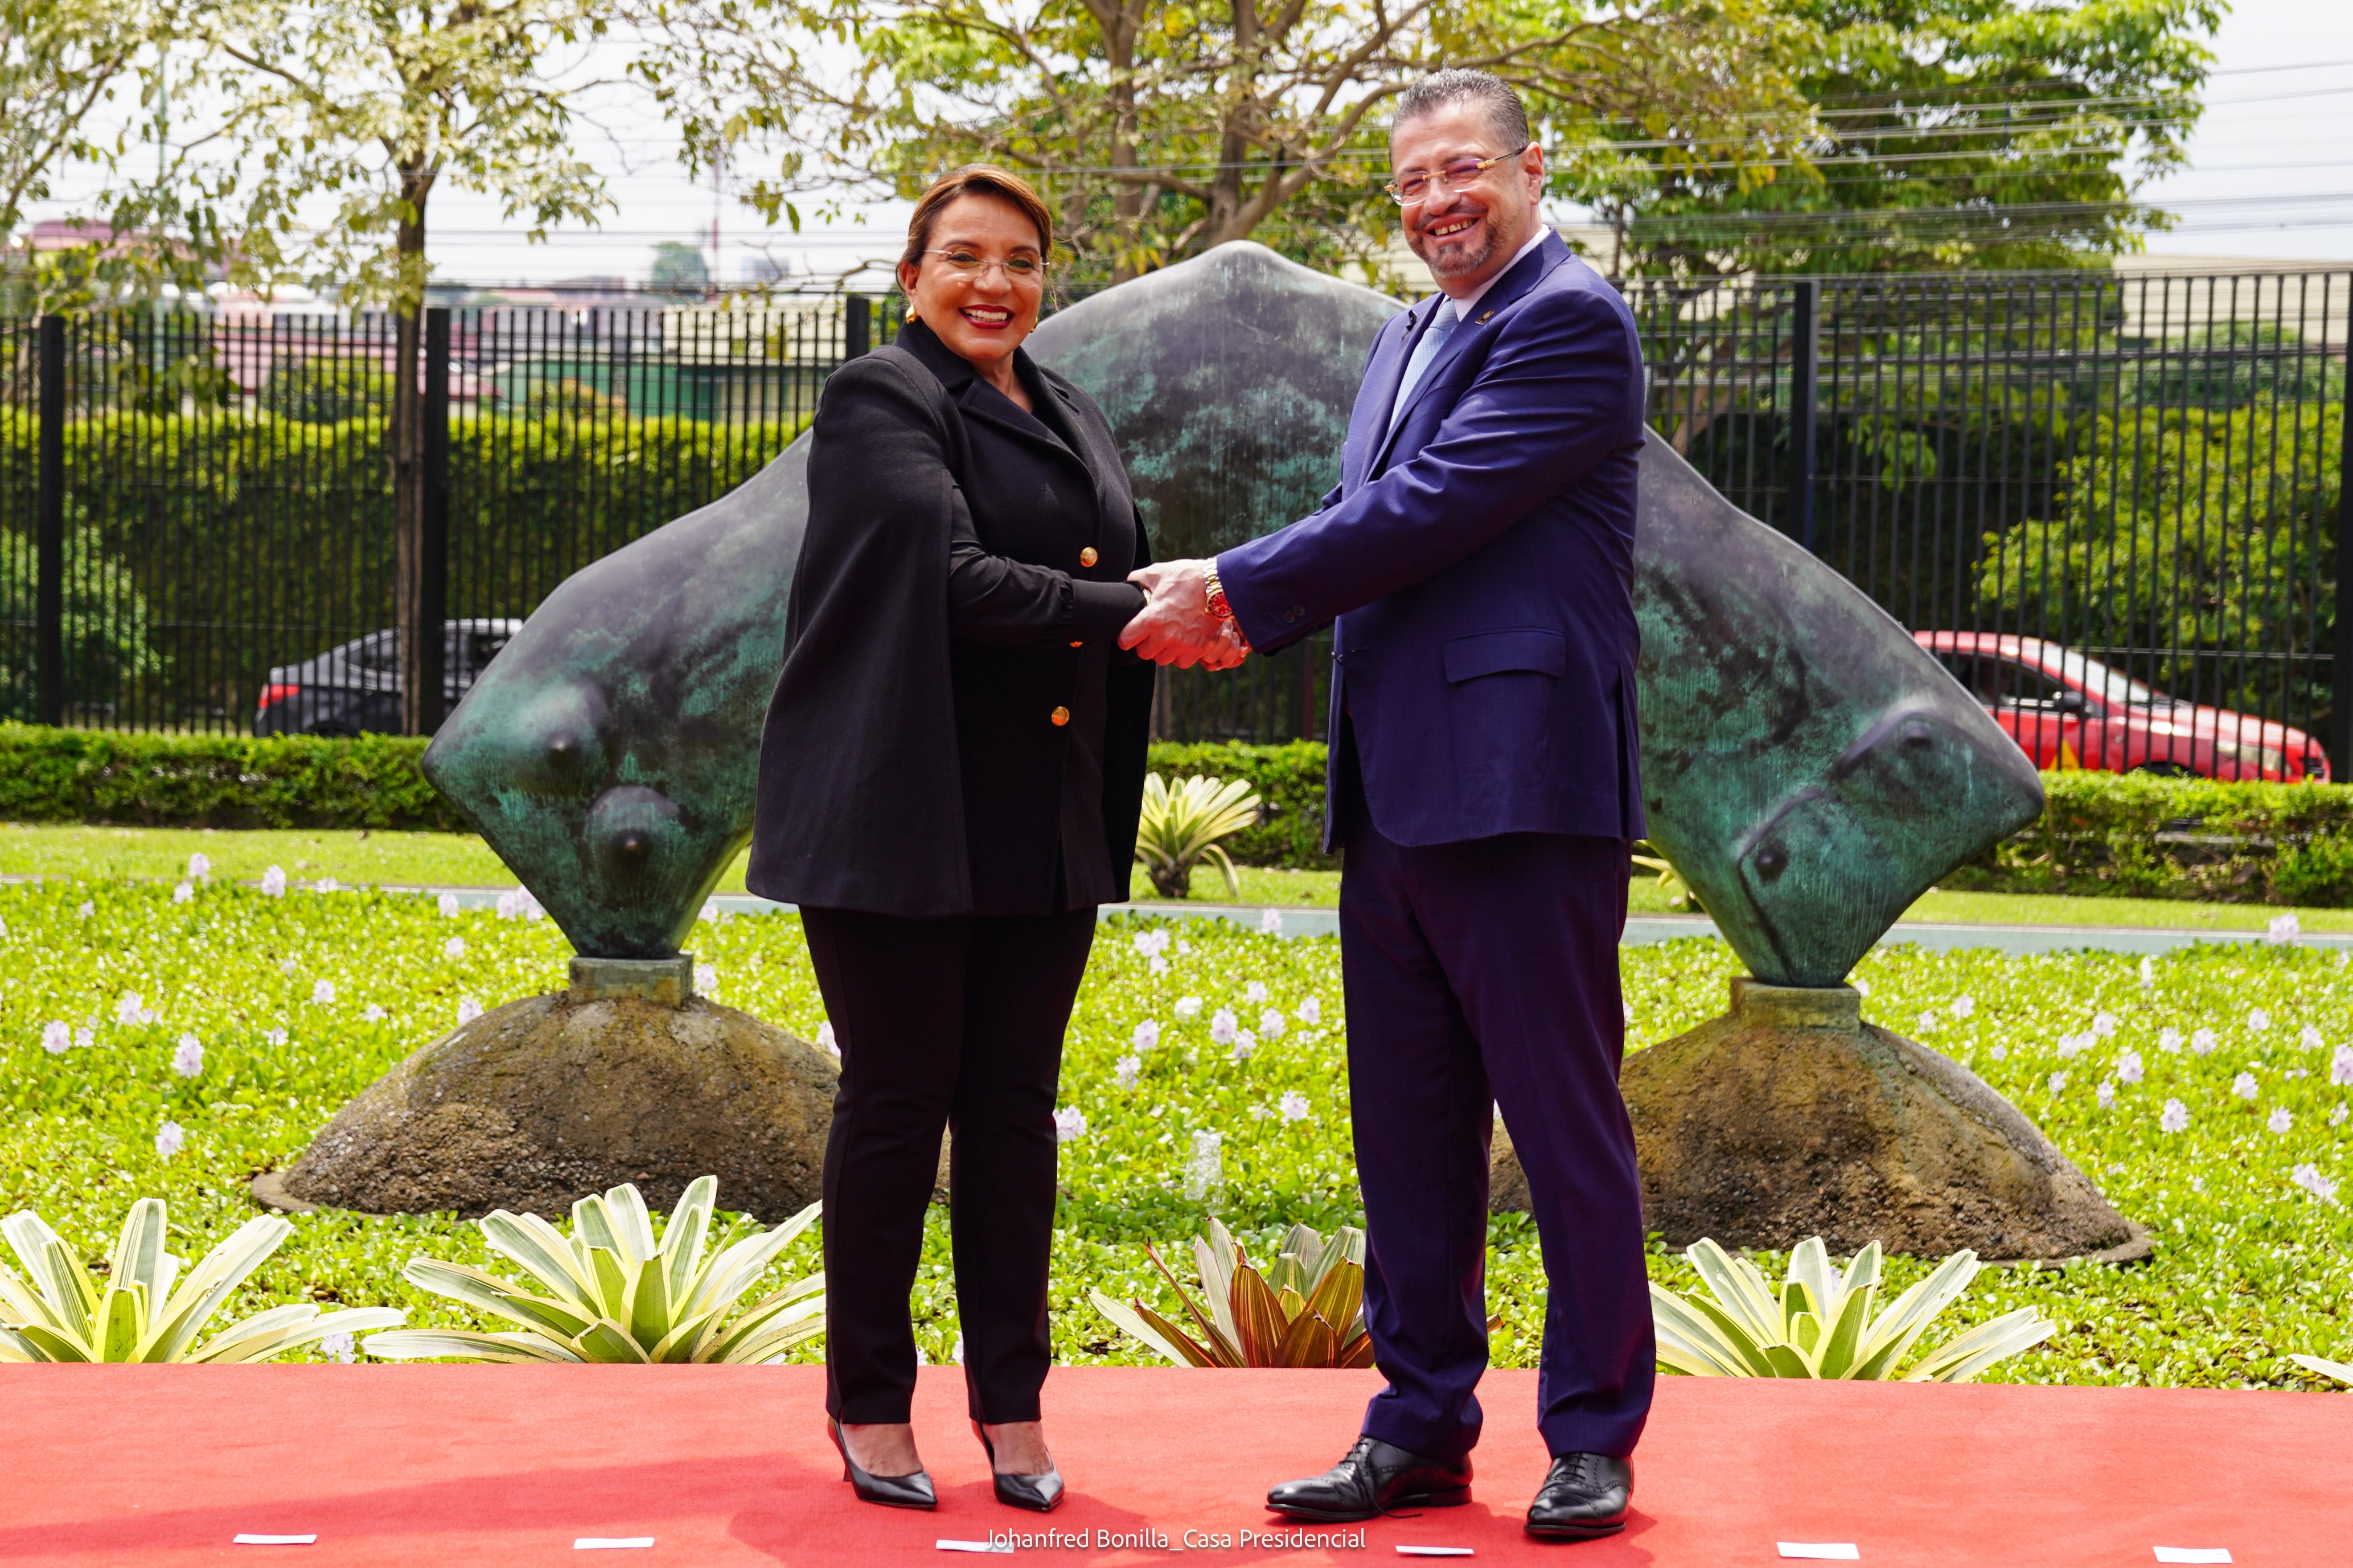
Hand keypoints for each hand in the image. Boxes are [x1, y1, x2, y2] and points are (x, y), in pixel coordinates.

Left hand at [1120, 559, 1249, 669]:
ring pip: (1162, 660)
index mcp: (1151, 618)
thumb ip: (1139, 579)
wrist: (1220, 585)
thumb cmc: (1188, 577)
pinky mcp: (1197, 648)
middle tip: (1149, 635)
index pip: (1126, 641)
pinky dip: (1179, 656)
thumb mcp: (1159, 572)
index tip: (1129, 634)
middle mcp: (1165, 635)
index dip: (1125, 637)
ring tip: (1166, 639)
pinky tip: (1180, 645)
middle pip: (1144, 653)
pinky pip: (1181, 663)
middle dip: (1144, 645)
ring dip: (1162, 651)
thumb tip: (1130, 583)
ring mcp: (1182, 644)